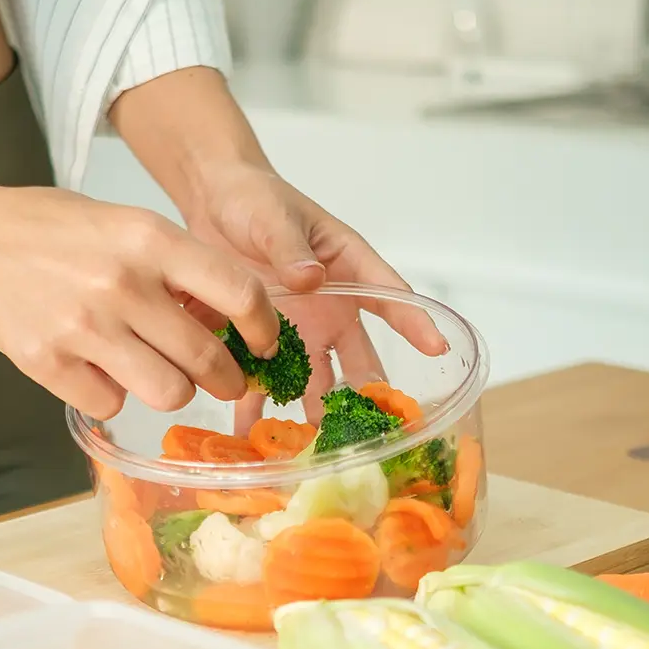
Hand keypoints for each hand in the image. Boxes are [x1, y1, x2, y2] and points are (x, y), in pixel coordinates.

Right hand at [0, 161, 279, 420]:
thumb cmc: (50, 230)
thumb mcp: (123, 224)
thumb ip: (175, 266)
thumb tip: (226, 317)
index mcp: (147, 239)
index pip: (237, 291)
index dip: (262, 327)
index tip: (262, 342)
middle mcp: (121, 284)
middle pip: (206, 358)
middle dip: (225, 378)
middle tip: (224, 380)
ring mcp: (83, 328)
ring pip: (167, 393)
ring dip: (172, 390)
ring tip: (157, 373)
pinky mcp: (49, 363)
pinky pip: (111, 404)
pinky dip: (112, 395)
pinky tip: (97, 369)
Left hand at [183, 160, 446, 423]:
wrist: (211, 203)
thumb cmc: (254, 198)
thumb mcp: (273, 216)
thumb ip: (290, 247)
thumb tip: (310, 276)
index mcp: (347, 268)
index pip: (389, 295)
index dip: (414, 322)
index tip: (437, 346)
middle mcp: (330, 308)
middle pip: (358, 358)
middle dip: (365, 395)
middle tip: (372, 431)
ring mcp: (298, 329)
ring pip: (316, 381)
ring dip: (314, 413)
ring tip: (315, 451)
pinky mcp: (262, 341)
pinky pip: (264, 381)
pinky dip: (257, 408)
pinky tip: (249, 436)